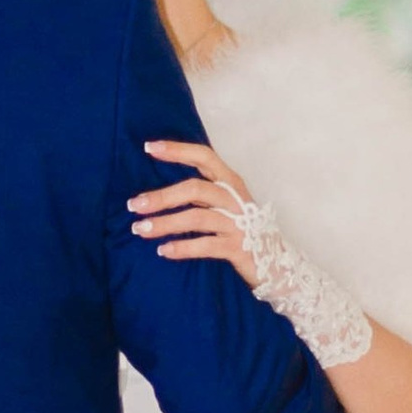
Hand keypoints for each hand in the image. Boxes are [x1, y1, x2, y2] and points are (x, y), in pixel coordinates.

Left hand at [130, 140, 260, 283]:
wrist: (278, 265)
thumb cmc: (241, 231)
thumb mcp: (225, 205)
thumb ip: (201, 194)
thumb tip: (157, 190)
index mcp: (231, 183)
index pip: (204, 157)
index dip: (177, 150)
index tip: (148, 147)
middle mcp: (236, 199)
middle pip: (195, 189)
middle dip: (162, 196)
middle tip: (134, 205)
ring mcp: (239, 224)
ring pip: (197, 217)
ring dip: (165, 223)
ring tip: (141, 229)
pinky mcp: (239, 248)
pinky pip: (206, 245)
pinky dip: (182, 247)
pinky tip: (163, 251)